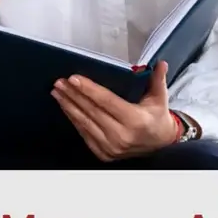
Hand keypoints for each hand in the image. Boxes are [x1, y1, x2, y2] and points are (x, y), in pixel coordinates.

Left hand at [52, 62, 181, 161]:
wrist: (160, 145)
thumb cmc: (157, 120)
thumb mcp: (160, 98)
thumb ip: (158, 79)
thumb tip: (160, 63)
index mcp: (135, 120)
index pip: (106, 101)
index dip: (89, 89)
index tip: (74, 79)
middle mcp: (122, 136)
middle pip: (92, 111)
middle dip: (73, 95)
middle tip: (60, 82)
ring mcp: (111, 147)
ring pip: (84, 123)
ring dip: (69, 106)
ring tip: (58, 93)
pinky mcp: (104, 154)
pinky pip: (84, 134)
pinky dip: (74, 120)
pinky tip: (66, 108)